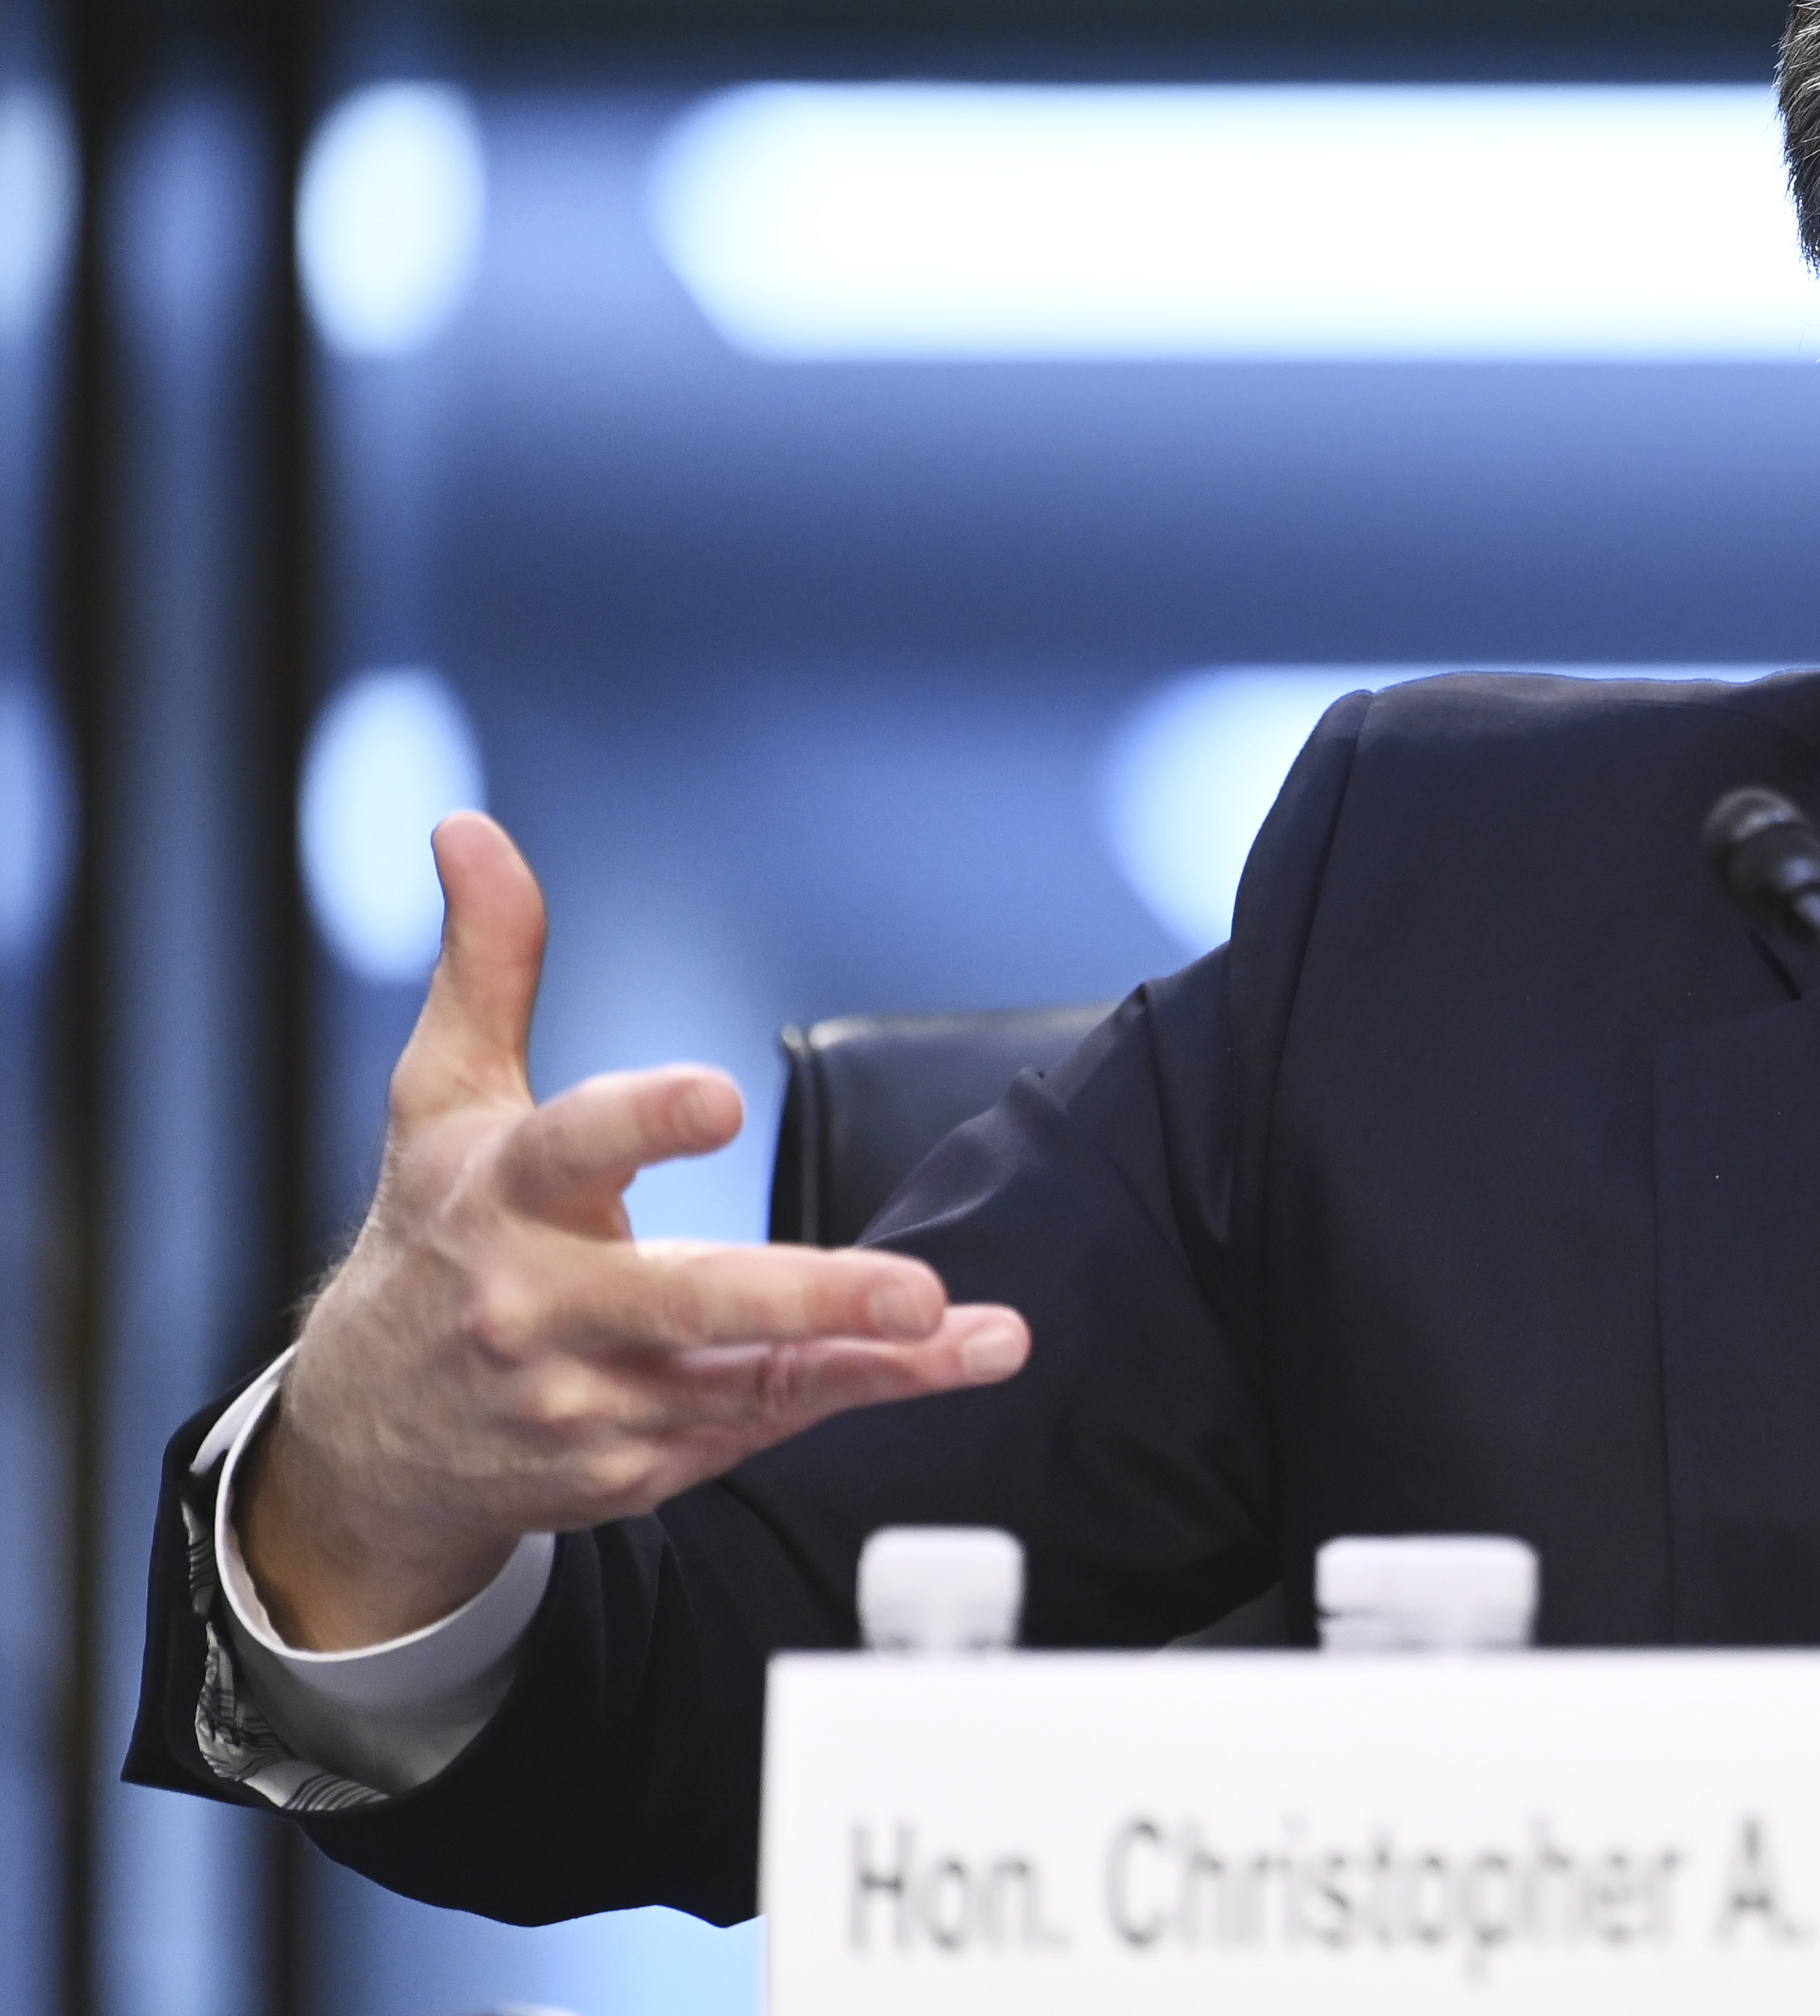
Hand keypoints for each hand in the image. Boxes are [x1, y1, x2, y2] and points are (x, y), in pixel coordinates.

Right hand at [237, 813, 1030, 1648]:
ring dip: (875, 1362)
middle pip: (684, 1298)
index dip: (644, 1121)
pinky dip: (851, 1396)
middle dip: (806, 1295)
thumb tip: (471, 827)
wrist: (364, 1442)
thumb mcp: (440, 1099)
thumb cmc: (432, 1240)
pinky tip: (944, 1366)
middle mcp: (539, 1307)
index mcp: (498, 1196)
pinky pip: (757, 1424)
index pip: (572, 1147)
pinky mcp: (629, 1468)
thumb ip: (488, 966)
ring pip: (748, 1379)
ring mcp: (586, 1401)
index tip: (722, 1096)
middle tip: (918, 1290)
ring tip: (979, 1335)